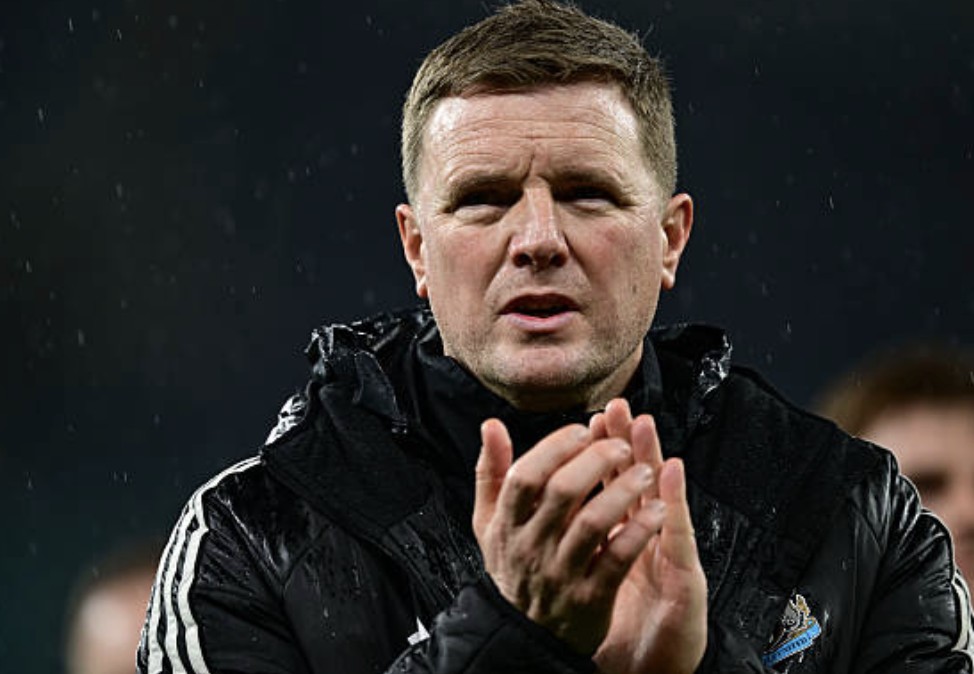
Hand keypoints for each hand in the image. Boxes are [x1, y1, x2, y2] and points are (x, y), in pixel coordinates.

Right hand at [472, 414, 667, 655]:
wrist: (524, 635)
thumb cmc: (513, 565)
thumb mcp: (489, 521)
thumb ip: (491, 472)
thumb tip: (491, 426)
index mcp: (506, 523)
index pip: (526, 475)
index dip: (555, 447)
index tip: (583, 431)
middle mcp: (530, 546)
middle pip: (562, 492)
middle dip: (596, 461)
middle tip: (621, 446)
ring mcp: (560, 573)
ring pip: (593, 523)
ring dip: (623, 491)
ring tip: (645, 472)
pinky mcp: (589, 598)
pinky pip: (617, 558)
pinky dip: (639, 531)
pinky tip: (656, 512)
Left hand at [590, 400, 706, 673]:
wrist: (642, 667)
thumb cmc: (616, 619)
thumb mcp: (587, 575)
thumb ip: (571, 536)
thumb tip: (547, 505)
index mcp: (621, 535)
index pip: (611, 482)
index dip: (602, 450)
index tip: (591, 419)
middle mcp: (646, 539)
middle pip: (637, 480)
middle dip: (627, 442)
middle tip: (619, 407)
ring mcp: (666, 555)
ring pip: (661, 498)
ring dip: (652, 460)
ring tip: (645, 425)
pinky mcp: (684, 578)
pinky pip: (677, 537)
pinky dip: (674, 504)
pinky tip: (671, 477)